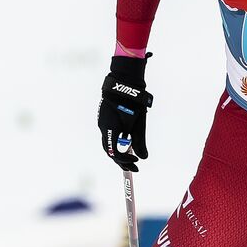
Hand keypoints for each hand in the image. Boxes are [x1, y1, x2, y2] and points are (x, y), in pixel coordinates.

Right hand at [98, 54, 152, 171]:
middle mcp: (103, 127)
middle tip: (134, 165)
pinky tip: (126, 142)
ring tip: (130, 156)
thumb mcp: (138, 124)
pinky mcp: (105, 117)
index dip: (125, 161)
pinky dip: (117, 141)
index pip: (114, 153)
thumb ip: (139, 142)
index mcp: (110, 129)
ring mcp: (102, 122)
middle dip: (121, 160)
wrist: (124, 82)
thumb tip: (143, 157)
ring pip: (108, 142)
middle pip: (109, 150)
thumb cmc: (132, 102)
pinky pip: (109, 134)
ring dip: (118, 151)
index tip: (136, 163)